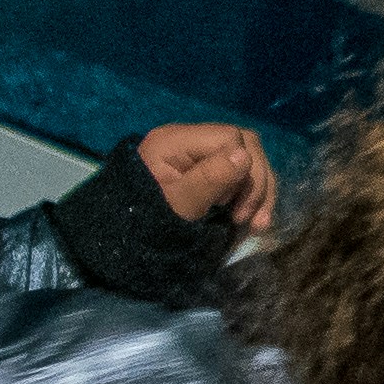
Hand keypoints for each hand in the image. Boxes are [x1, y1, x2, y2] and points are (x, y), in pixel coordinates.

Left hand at [136, 123, 278, 240]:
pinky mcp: (205, 169)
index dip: (243, 170)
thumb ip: (209, 178)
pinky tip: (252, 217)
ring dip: (259, 190)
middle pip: (245, 144)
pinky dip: (252, 193)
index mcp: (175, 140)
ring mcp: (197, 153)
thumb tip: (244, 155)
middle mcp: (188, 139)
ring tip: (255, 223)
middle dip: (255, 182)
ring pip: (249, 157)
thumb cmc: (147, 224)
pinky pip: (240, 172)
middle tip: (246, 218)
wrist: (124, 245)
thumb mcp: (179, 205)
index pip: (229, 138)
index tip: (232, 208)